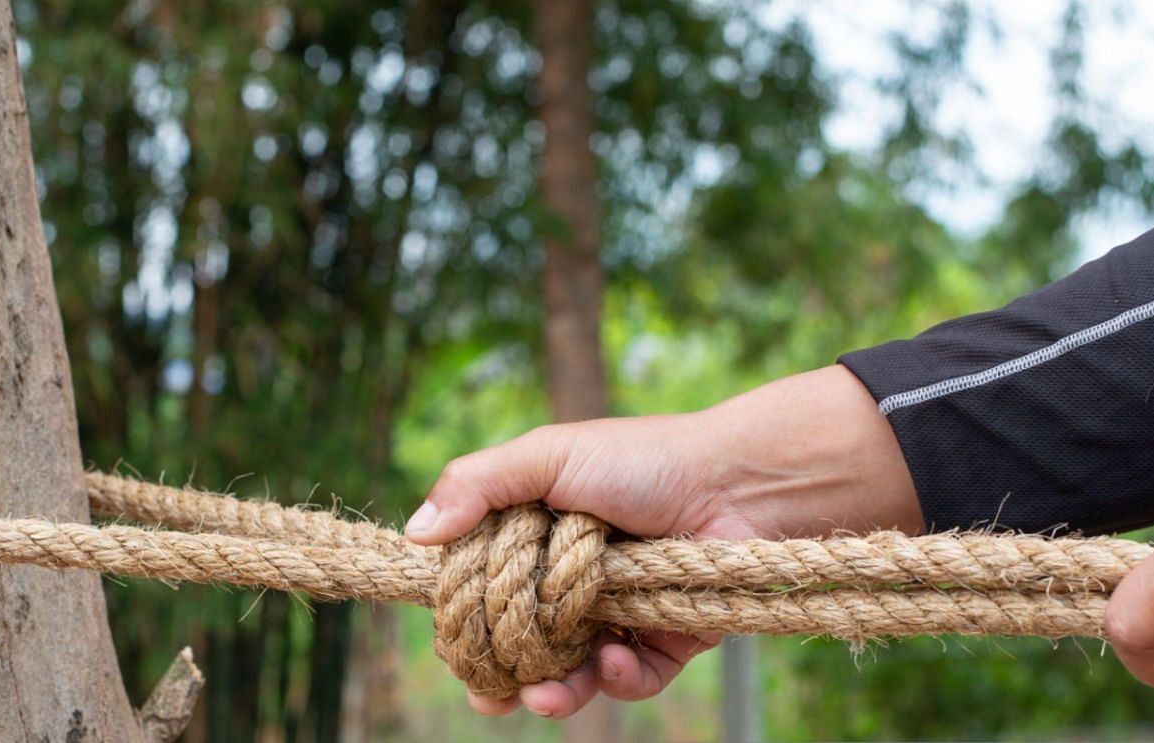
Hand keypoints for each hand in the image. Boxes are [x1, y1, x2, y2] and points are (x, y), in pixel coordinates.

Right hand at [405, 365, 921, 717]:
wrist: (738, 485)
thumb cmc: (643, 459)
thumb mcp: (550, 455)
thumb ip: (478, 485)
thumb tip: (414, 535)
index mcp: (534, 534)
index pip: (480, 588)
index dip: (460, 619)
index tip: (448, 641)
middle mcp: (569, 579)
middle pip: (517, 642)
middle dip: (498, 672)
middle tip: (487, 692)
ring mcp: (616, 613)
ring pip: (567, 672)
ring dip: (550, 692)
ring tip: (541, 698)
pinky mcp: (664, 640)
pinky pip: (627, 679)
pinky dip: (614, 678)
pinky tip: (613, 658)